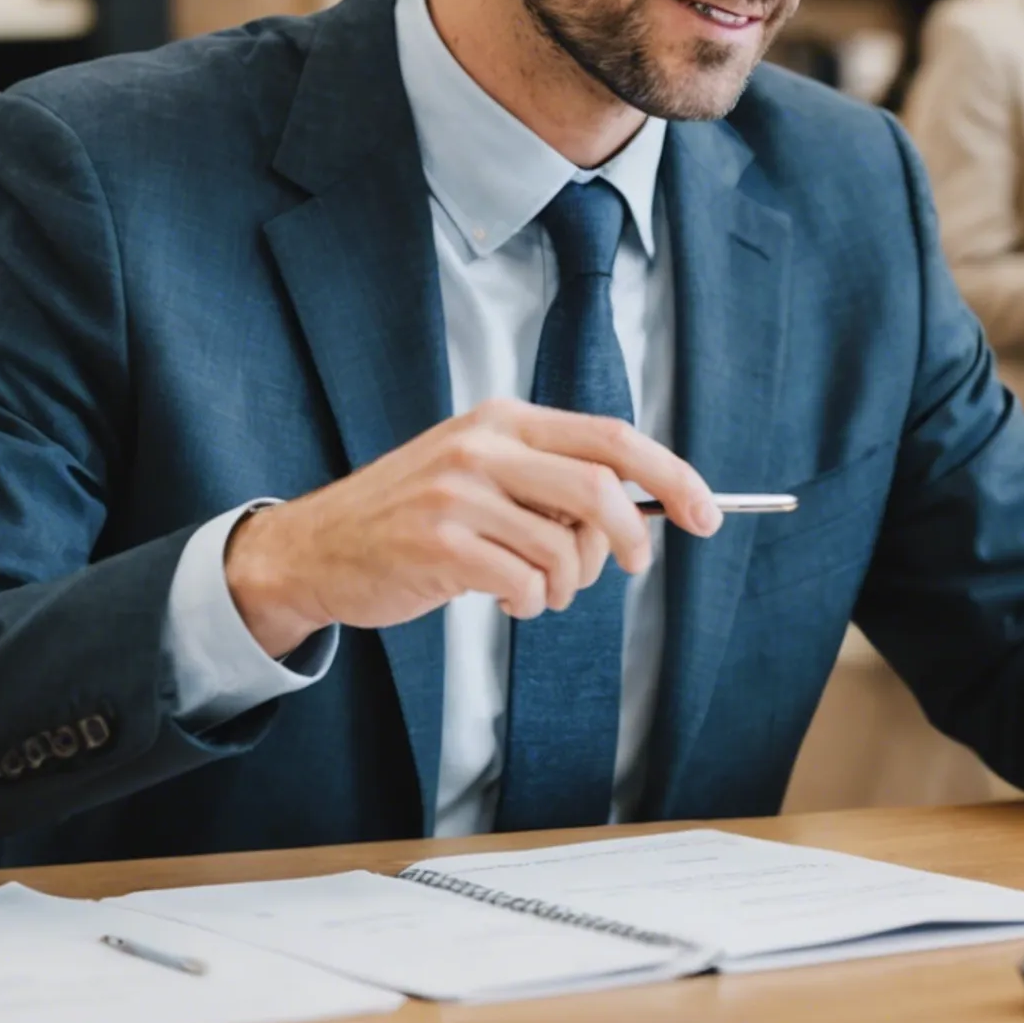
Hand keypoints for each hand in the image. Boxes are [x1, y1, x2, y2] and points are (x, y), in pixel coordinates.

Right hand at [224, 399, 721, 657]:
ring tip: (534, 586)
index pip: (612, 437)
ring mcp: (458, 493)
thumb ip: (550, 481)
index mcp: (503, 419)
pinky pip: (526, 584)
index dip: (672, 475)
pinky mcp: (440, 543)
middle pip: (601, 489)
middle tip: (631, 568)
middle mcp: (483, 446)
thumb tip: (646, 511)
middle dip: (633, 539)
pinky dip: (530, 603)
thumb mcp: (479, 472)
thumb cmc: (411, 516)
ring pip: (566, 550)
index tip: (707, 513)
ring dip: (567, 585)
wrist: (316, 548)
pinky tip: (502, 596)